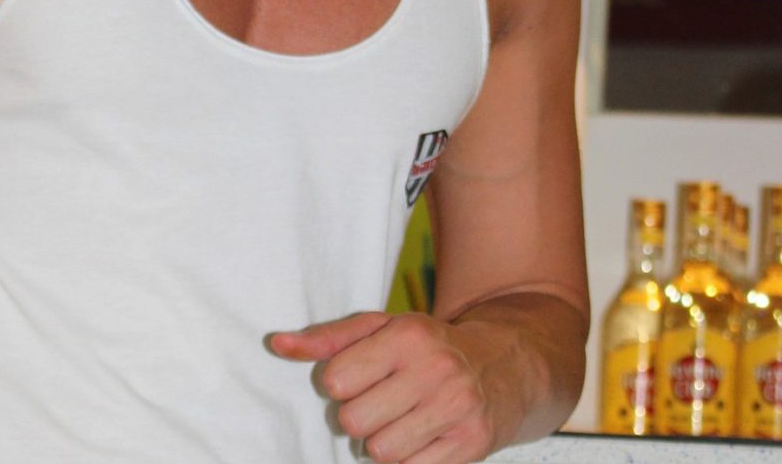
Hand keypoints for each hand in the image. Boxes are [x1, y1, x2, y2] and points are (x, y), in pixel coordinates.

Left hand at [270, 312, 503, 463]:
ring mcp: (456, 409)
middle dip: (360, 418)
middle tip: (382, 404)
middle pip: (354, 422)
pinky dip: (407, 460)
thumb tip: (277, 345)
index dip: (342, 385)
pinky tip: (421, 436)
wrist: (504, 365)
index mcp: (407, 336)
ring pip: (380, 452)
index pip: (336, 381)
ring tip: (400, 421)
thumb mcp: (382, 330)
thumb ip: (327, 339)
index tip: (363, 378)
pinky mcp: (471, 443)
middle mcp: (435, 370)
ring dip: (382, 443)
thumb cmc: (427, 348)